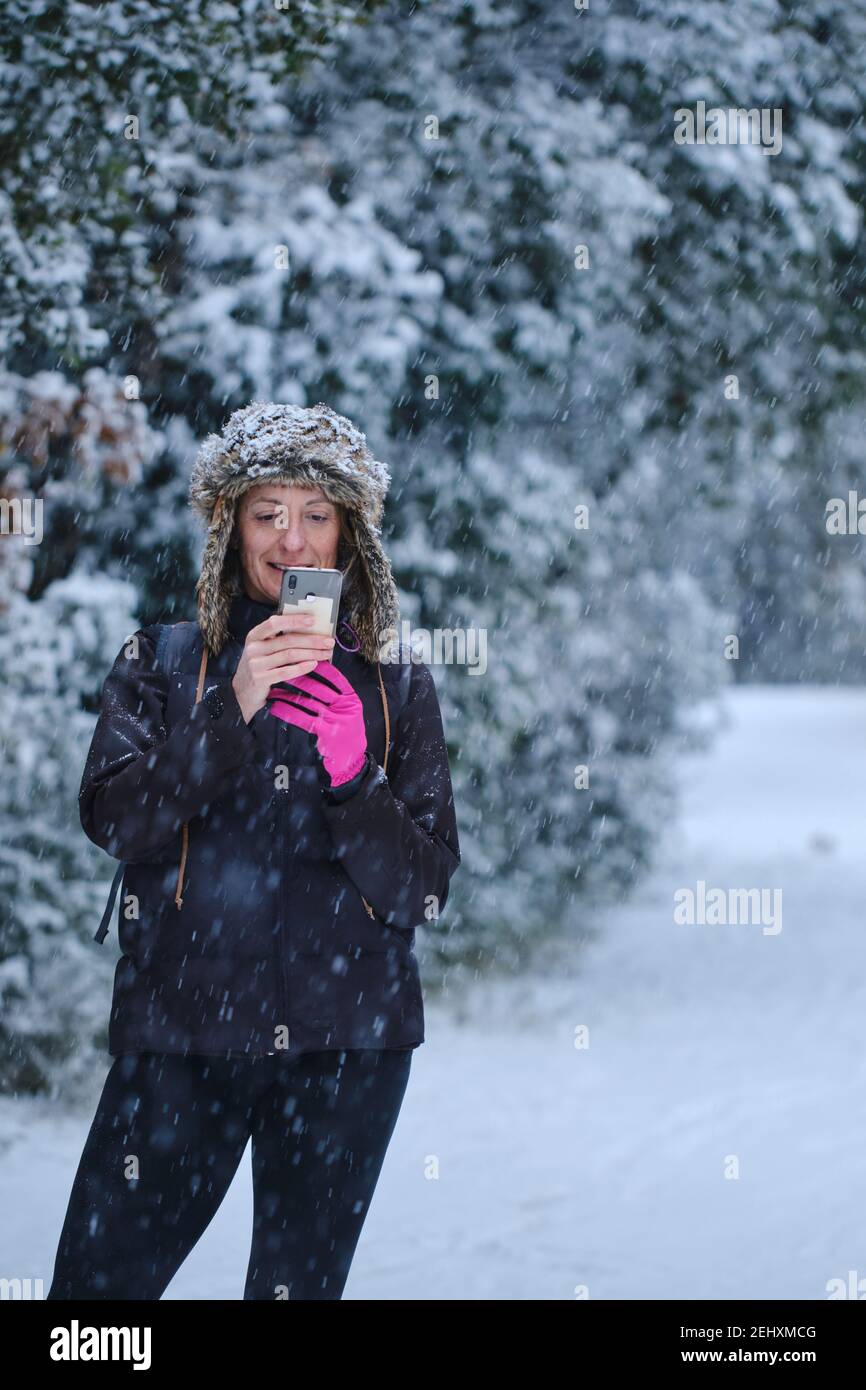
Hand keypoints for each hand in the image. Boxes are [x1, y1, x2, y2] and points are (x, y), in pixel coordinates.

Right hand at [231, 613, 334, 724]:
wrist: (241, 691)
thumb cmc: (258, 666)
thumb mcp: (262, 649)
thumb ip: (278, 639)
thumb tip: (308, 630)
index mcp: (254, 635)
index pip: (275, 623)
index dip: (294, 620)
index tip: (312, 620)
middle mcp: (253, 648)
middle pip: (287, 640)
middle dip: (312, 640)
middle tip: (329, 641)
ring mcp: (256, 664)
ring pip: (289, 655)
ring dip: (312, 653)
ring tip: (326, 653)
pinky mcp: (260, 679)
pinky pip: (285, 671)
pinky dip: (302, 667)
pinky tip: (314, 664)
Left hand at [266, 660, 367, 785]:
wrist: (351, 761)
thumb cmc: (348, 733)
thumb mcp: (349, 711)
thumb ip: (338, 695)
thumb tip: (318, 673)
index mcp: (352, 699)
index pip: (335, 678)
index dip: (319, 667)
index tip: (302, 657)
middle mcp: (345, 708)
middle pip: (319, 688)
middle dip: (299, 678)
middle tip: (281, 669)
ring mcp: (335, 720)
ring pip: (308, 702)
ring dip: (289, 694)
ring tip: (274, 688)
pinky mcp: (324, 733)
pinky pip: (302, 719)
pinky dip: (288, 712)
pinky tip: (276, 707)